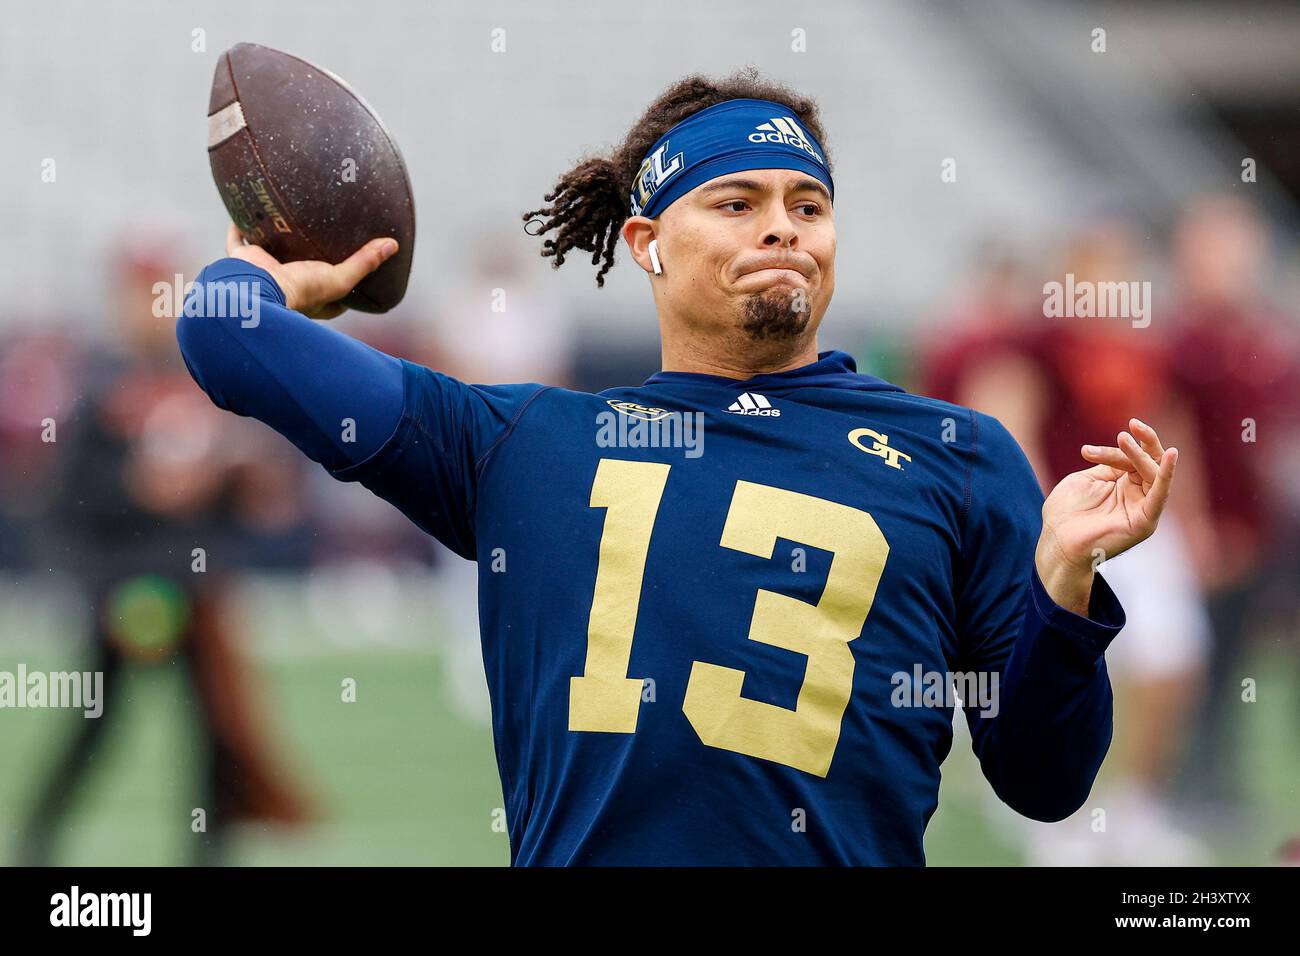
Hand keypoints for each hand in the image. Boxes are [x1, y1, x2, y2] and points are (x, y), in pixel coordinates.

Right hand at [224, 224, 397, 318]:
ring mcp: (263, 270)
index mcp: (309, 296)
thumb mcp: (339, 280)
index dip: (341, 276)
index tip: (352, 259)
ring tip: (287, 216)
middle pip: (297, 264)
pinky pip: (237, 238)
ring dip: (275, 236)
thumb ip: (364, 263)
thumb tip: (392, 245)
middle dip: (305, 252)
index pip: (329, 287)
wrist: (257, 289)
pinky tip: (247, 209)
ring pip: (269, 249)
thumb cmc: (301, 292)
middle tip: (318, 231)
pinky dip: (239, 226)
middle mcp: (286, 283)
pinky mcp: (243, 258)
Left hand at [1035, 418, 1177, 613]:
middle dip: (1145, 440)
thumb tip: (1123, 449)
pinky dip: (1167, 474)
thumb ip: (1108, 464)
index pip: (1131, 459)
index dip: (1114, 450)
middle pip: (1152, 461)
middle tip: (1132, 424)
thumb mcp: (1086, 480)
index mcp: (1124, 485)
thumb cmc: (1065, 514)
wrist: (1057, 543)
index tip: (1085, 452)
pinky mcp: (1146, 521)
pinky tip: (1171, 456)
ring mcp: (1144, 508)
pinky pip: (1161, 494)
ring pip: (1154, 473)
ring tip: (1124, 439)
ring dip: (1141, 454)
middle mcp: (1139, 496)